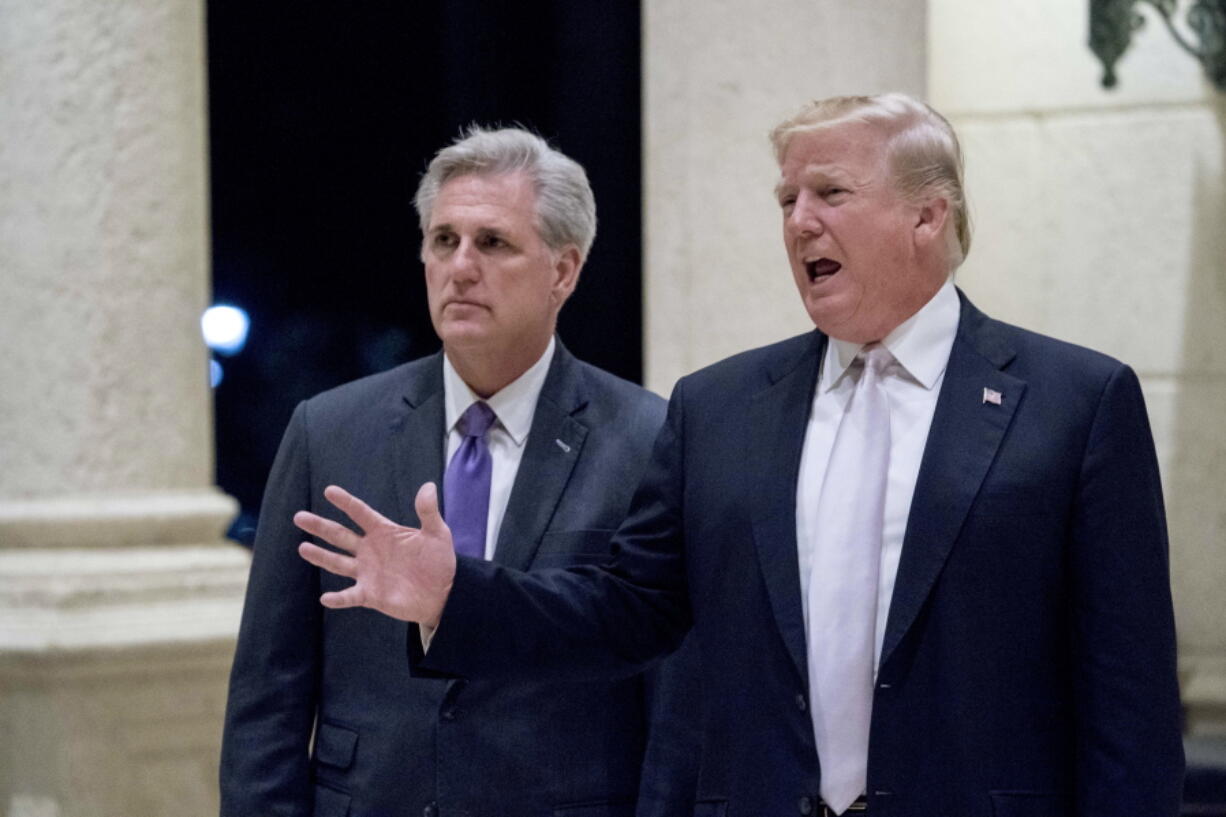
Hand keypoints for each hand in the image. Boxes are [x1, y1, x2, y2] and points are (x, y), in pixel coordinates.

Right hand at [295, 483, 454, 627]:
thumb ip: (428, 511)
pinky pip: (350, 596)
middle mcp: (370, 550)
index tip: (329, 491)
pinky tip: (326, 598)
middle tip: (299, 516)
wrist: (443, 592)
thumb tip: (428, 485)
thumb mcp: (437, 533)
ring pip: (338, 563)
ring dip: (321, 556)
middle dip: (320, 526)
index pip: (360, 513)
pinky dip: (338, 598)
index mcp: (383, 532)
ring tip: (303, 548)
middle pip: (340, 535)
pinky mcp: (370, 594)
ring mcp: (367, 572)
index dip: (346, 502)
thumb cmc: (439, 560)